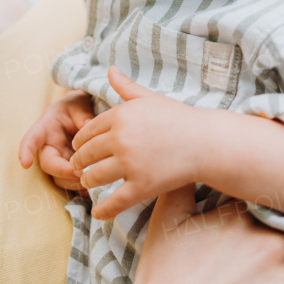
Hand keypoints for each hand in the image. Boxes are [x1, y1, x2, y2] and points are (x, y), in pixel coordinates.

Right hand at [18, 89, 94, 192]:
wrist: (83, 115)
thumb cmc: (76, 107)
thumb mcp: (78, 103)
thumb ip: (82, 114)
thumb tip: (87, 125)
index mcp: (46, 129)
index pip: (32, 139)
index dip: (26, 151)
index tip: (25, 164)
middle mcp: (50, 148)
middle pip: (48, 165)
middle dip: (63, 171)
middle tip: (81, 172)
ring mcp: (60, 162)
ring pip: (60, 179)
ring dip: (74, 181)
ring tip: (93, 176)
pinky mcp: (71, 173)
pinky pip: (74, 185)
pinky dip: (84, 187)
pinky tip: (98, 184)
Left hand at [70, 66, 202, 218]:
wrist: (207, 143)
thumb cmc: (179, 119)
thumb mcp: (150, 98)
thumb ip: (126, 87)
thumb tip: (110, 69)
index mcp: (119, 116)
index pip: (87, 131)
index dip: (79, 142)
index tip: (77, 149)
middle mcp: (121, 138)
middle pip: (86, 154)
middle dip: (79, 162)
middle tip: (77, 168)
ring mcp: (131, 163)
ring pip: (95, 176)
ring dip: (87, 181)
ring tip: (87, 183)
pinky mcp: (143, 186)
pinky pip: (115, 201)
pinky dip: (103, 210)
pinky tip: (98, 213)